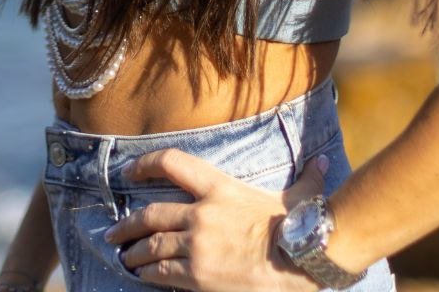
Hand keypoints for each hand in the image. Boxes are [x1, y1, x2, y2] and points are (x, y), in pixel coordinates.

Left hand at [103, 147, 329, 290]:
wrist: (298, 261)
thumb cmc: (297, 228)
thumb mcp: (297, 197)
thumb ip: (306, 178)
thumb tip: (323, 164)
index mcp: (219, 186)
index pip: (172, 163)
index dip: (145, 164)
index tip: (130, 171)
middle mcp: (201, 212)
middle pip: (150, 213)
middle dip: (127, 224)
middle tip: (114, 231)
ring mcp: (196, 245)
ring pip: (150, 246)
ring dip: (133, 252)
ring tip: (124, 257)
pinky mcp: (196, 275)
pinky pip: (160, 273)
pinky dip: (146, 274)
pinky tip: (140, 276)